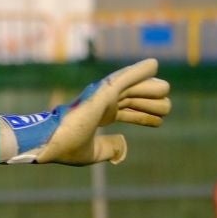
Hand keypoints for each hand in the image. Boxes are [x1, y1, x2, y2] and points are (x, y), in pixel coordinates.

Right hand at [8, 59, 171, 165]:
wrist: (49, 143)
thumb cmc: (64, 147)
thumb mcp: (92, 153)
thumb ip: (109, 148)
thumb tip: (124, 143)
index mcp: (97, 116)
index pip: (126, 113)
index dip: (143, 117)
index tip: (159, 122)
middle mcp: (101, 103)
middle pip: (132, 99)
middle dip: (150, 104)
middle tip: (167, 109)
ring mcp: (102, 96)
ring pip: (133, 89)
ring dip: (150, 89)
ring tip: (166, 90)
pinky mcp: (102, 91)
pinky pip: (124, 78)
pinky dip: (139, 71)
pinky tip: (154, 64)